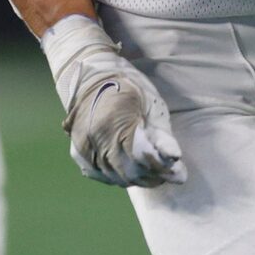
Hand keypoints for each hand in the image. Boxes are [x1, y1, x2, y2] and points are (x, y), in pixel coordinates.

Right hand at [40, 15, 184, 188]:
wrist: (92, 76)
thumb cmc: (129, 87)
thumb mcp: (152, 106)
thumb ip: (164, 138)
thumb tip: (177, 165)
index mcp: (115, 123)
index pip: (142, 158)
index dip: (161, 168)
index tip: (176, 171)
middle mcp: (96, 138)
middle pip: (128, 172)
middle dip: (151, 176)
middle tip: (166, 173)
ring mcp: (84, 147)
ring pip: (114, 177)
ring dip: (136, 178)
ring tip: (151, 172)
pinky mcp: (78, 152)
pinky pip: (99, 174)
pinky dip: (117, 176)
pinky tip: (128, 170)